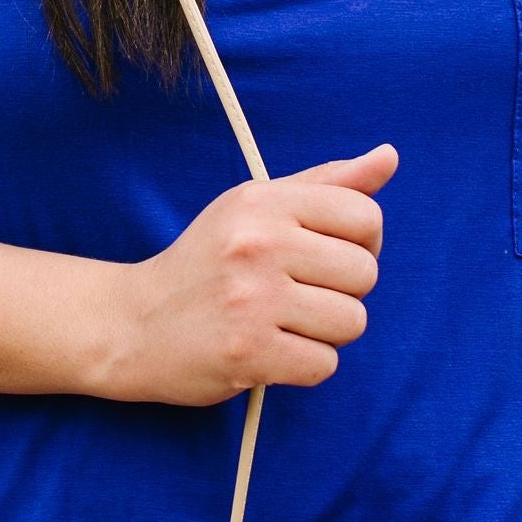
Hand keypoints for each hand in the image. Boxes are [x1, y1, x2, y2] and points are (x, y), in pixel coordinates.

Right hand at [95, 144, 396, 406]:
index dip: (361, 244)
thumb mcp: (256, 208)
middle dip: (341, 292)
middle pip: (365, 273)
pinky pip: (324, 364)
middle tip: (295, 295)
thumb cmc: (207, 263)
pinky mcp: (249, 352)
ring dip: (325, 332)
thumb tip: (389, 156)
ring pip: (351, 322)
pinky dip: (304, 365)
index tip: (326, 256)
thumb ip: (325, 184)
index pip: (365, 216)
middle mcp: (258, 243)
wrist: (133, 323)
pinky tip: (271, 350)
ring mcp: (252, 299)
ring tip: (281, 323)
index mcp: (263, 201)